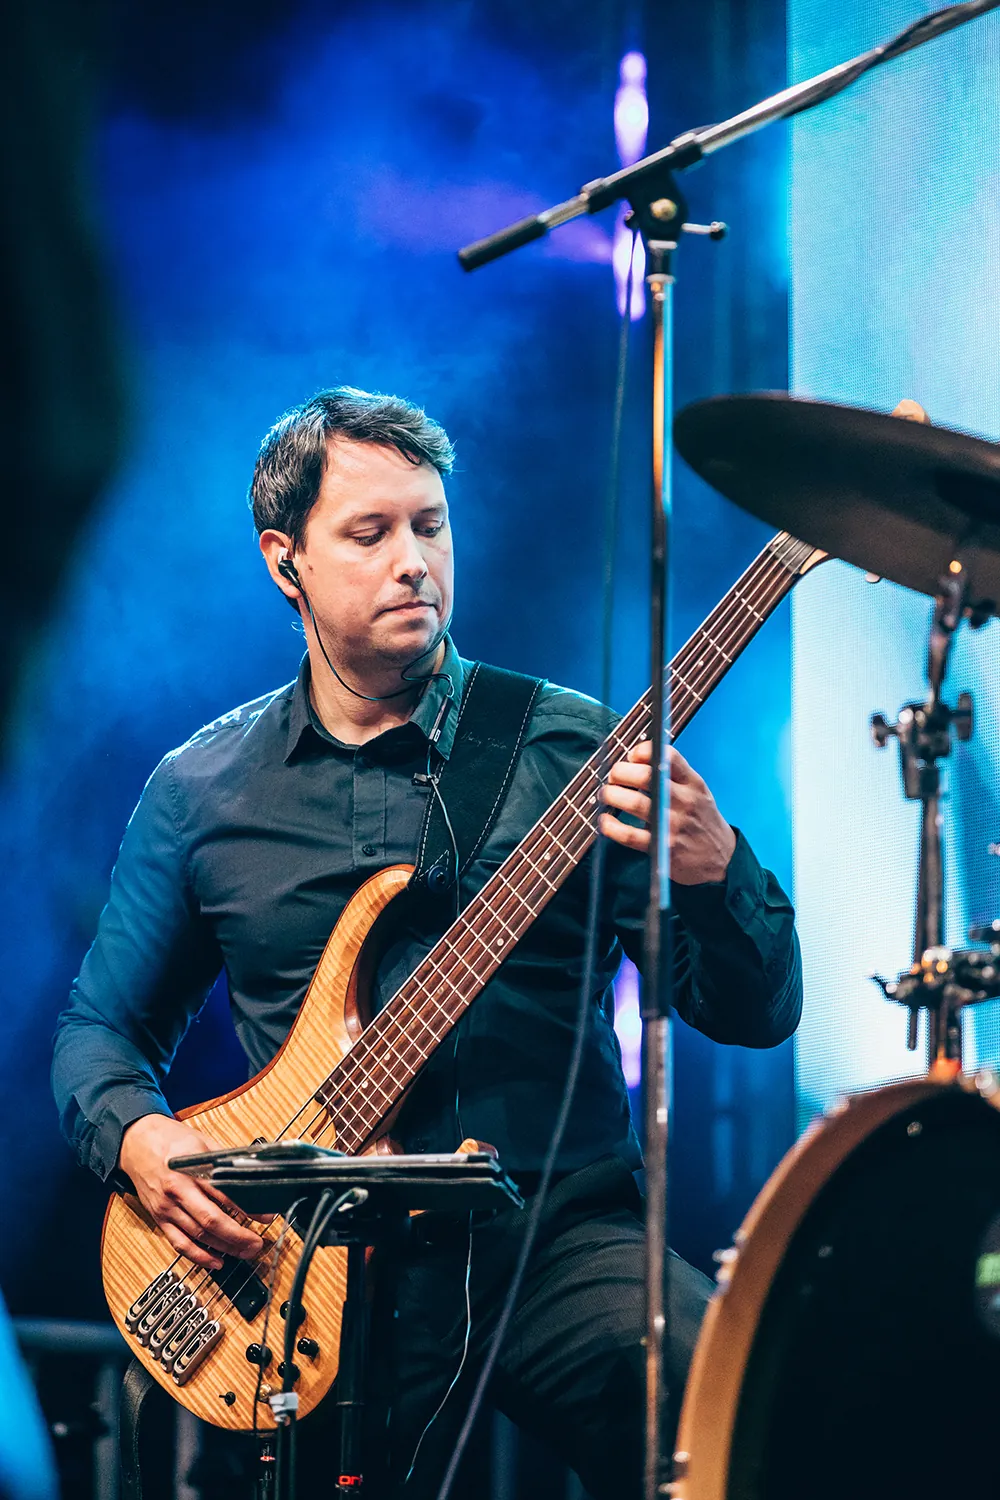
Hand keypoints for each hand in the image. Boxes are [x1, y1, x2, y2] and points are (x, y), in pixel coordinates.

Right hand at [119, 1115, 265, 1270]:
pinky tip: (215, 1261)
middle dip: (238, 1236)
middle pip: (211, 1221)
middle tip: (256, 1243)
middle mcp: (177, 1191)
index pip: (224, 1194)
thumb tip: (252, 1173)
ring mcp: (167, 1207)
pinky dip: (198, 1256)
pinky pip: (179, 1243)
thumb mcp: (202, 1142)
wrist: (136, 1142)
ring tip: (244, 1252)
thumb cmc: (169, 1140)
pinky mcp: (159, 1219)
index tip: (266, 1216)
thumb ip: (224, 1160)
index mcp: (190, 1169)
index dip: (248, 1208)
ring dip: (224, 1248)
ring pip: (198, 1236)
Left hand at [598, 740, 736, 884]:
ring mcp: (673, 825)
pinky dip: (611, 826)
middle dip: (621, 772)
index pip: (668, 756)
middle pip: (646, 777)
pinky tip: (605, 821)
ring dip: (612, 795)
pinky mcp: (662, 848)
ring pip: (634, 802)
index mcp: (693, 783)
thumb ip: (673, 776)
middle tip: (613, 777)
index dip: (643, 751)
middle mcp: (684, 801)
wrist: (722, 859)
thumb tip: (635, 761)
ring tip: (606, 795)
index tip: (632, 757)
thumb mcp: (697, 792)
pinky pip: (629, 835)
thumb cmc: (702, 821)